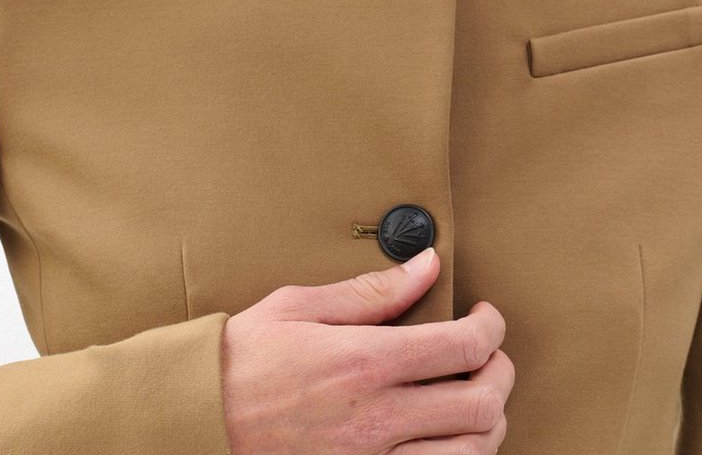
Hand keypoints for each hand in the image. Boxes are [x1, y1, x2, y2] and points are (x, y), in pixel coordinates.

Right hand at [220, 247, 513, 451]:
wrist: (200, 424)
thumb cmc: (244, 360)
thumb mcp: (300, 306)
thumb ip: (372, 291)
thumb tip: (427, 265)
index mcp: (366, 362)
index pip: (465, 347)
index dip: (492, 328)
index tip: (485, 316)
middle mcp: (378, 418)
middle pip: (482, 404)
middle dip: (501, 373)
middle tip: (490, 355)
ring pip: (471, 454)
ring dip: (488, 422)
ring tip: (474, 395)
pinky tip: (447, 438)